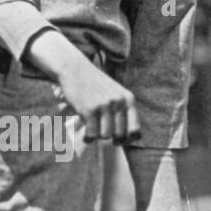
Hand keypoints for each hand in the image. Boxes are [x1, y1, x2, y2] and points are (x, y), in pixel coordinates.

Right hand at [24, 31, 139, 142]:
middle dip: (111, 139)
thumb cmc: (94, 85)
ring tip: (93, 130)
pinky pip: (92, 134)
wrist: (74, 69)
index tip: (119, 140)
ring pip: (105, 135)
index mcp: (128, 99)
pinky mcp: (89, 110)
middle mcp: (118, 102)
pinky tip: (86, 136)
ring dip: (98, 136)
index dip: (128, 139)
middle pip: (120, 135)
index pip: (135, 130)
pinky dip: (88, 138)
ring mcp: (104, 105)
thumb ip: (122, 111)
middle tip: (103, 134)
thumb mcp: (115, 93)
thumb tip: (127, 139)